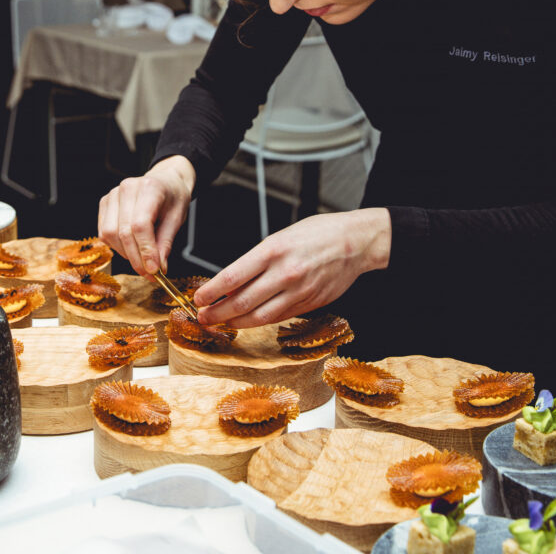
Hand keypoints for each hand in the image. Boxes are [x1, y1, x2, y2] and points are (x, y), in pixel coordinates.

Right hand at [97, 156, 194, 275]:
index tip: (154, 270)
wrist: (164, 180)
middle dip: (136, 258)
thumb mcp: (178, 218)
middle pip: (124, 232)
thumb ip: (166, 243)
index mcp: (149, 188)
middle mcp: (127, 188)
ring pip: (110, 234)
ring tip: (142, 260)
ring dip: (125, 254)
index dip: (145, 251)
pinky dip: (117, 246)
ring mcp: (112, 195)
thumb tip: (158, 268)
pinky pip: (104, 232)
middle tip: (149, 274)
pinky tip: (131, 248)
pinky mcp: (104, 203)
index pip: (141, 225)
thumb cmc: (172, 197)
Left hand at [194, 208, 391, 328]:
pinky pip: (279, 317)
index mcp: (273, 250)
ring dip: (236, 322)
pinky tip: (248, 321)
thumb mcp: (281, 237)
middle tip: (203, 317)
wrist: (357, 241)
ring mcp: (299, 291)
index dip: (212, 292)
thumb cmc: (318, 233)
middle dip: (218, 313)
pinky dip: (260, 321)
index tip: (198, 298)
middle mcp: (285, 273)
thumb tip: (230, 281)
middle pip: (242, 301)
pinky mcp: (311, 304)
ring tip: (221, 323)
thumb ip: (257, 260)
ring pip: (260, 316)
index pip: (233, 276)